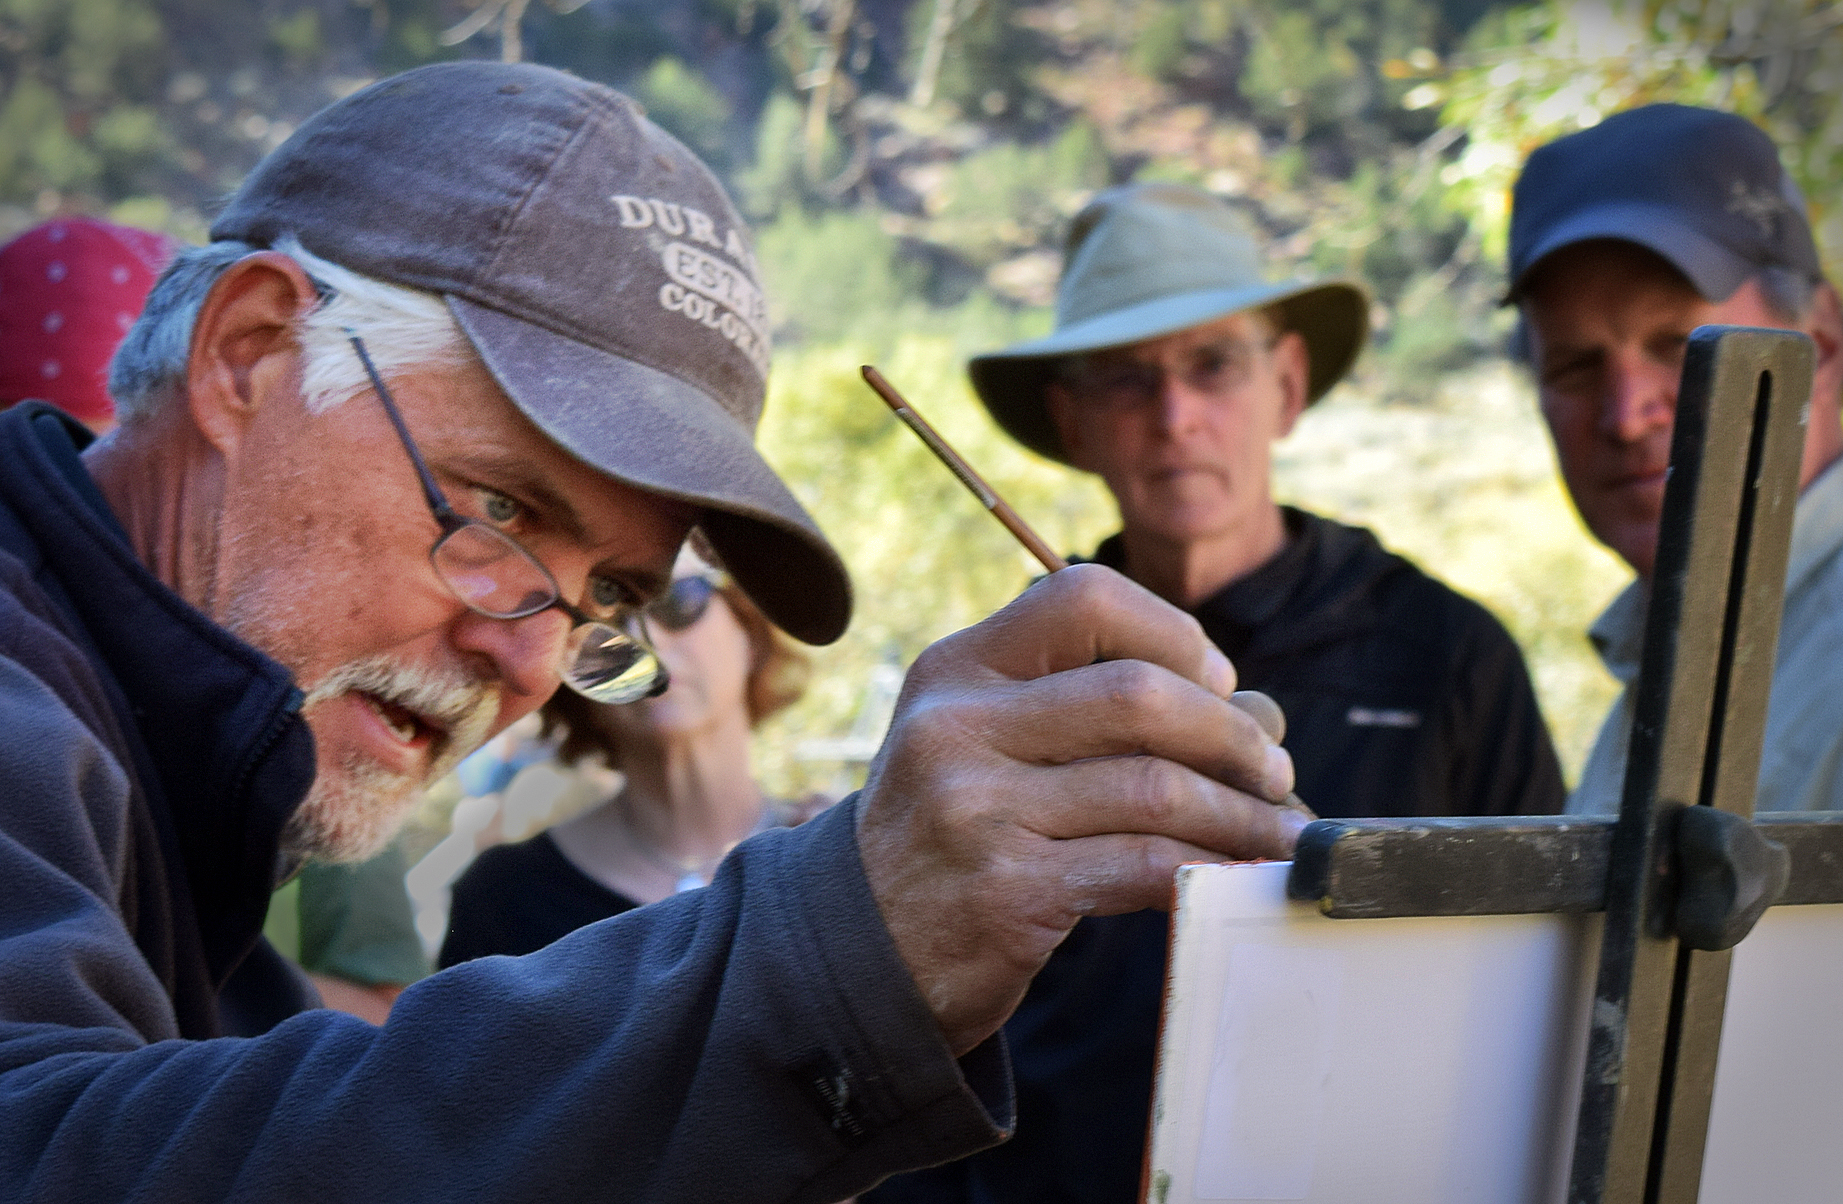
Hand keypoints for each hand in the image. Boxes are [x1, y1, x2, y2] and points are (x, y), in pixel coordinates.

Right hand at [855, 564, 1304, 1054]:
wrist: (860, 955)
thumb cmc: (952, 838)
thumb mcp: (985, 746)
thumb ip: (1094, 715)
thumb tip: (1259, 713)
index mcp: (955, 669)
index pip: (1082, 596)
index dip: (1173, 632)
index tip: (1220, 685)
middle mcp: (956, 726)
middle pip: (1137, 694)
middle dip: (1232, 734)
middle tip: (1273, 772)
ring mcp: (975, 809)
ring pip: (1155, 787)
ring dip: (1241, 813)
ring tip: (1280, 832)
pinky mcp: (1006, 891)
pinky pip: (1146, 865)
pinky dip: (1213, 868)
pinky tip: (1242, 875)